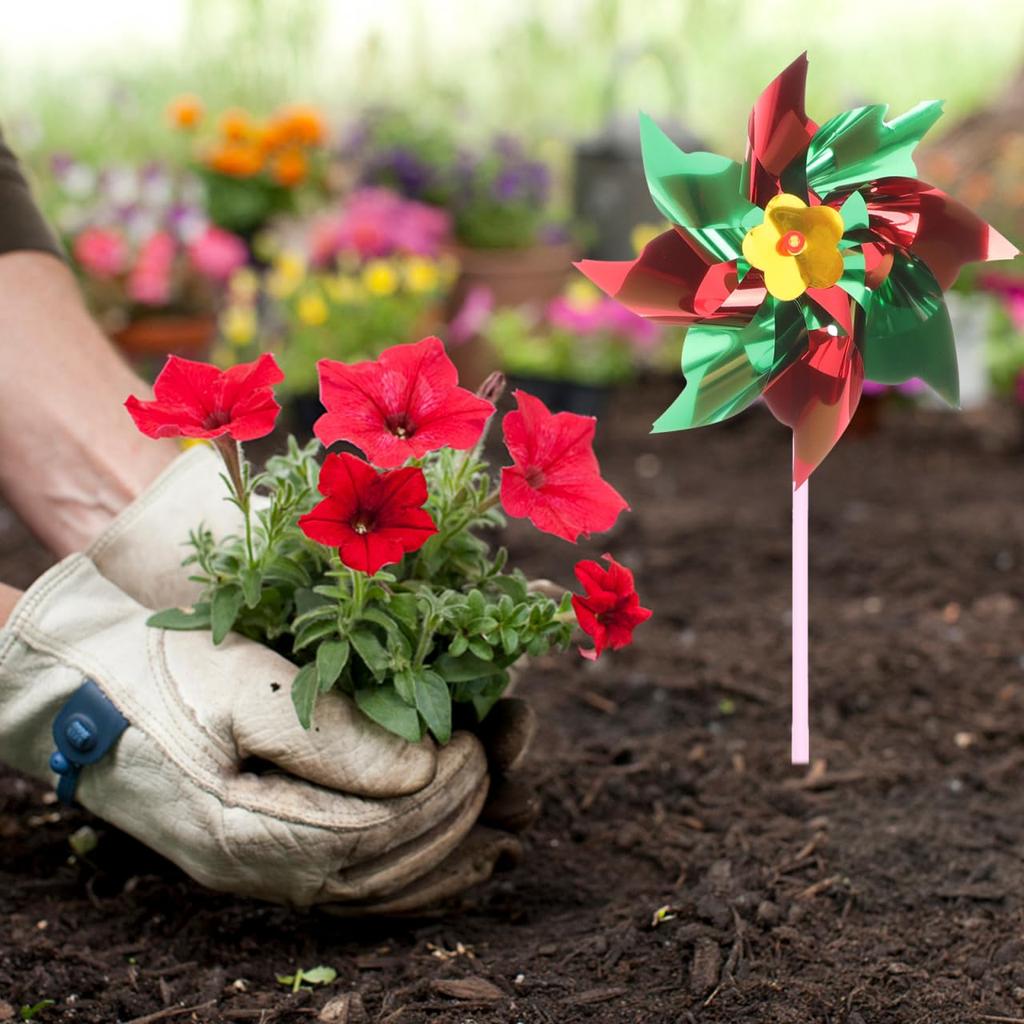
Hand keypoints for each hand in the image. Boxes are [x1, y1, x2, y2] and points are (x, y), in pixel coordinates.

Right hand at [0, 555, 532, 909]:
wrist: (84, 694)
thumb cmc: (163, 676)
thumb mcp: (242, 685)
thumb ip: (331, 735)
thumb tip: (420, 768)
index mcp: (248, 827)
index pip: (374, 830)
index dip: (438, 792)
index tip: (476, 745)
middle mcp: (258, 867)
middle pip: (385, 864)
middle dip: (456, 816)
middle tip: (496, 763)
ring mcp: (260, 868)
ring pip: (375, 889)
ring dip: (449, 859)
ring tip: (507, 829)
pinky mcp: (266, 853)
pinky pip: (353, 886)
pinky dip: (413, 876)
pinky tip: (456, 857)